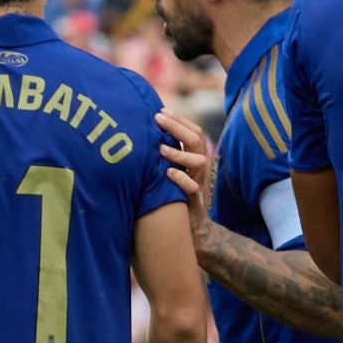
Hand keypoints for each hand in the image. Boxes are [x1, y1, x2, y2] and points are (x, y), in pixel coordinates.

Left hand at [155, 109, 214, 242]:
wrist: (189, 231)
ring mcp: (199, 185)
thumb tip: (143, 132)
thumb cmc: (172, 198)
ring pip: (199, 162)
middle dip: (177, 127)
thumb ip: (164, 154)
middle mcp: (200, 170)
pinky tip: (167, 173)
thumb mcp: (170, 172)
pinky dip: (181, 179)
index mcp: (196, 159)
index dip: (180, 120)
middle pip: (197, 140)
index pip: (194, 131)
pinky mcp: (195, 203)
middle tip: (158, 118)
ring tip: (160, 148)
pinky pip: (192, 188)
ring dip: (179, 153)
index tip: (161, 110)